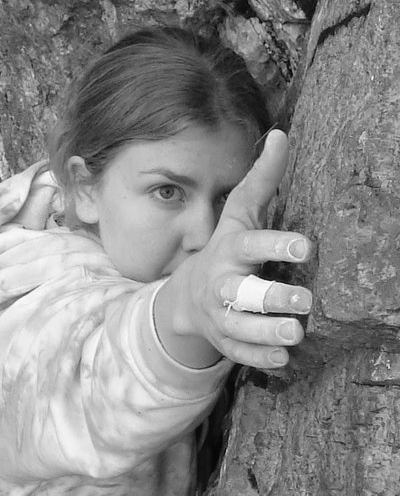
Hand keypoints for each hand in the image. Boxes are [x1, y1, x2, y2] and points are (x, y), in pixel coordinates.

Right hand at [156, 130, 311, 368]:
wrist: (189, 297)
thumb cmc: (224, 249)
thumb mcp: (238, 214)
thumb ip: (261, 180)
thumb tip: (281, 134)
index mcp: (229, 250)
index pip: (250, 245)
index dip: (276, 244)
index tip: (306, 246)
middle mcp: (222, 284)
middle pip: (241, 291)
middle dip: (270, 297)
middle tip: (304, 301)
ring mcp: (220, 315)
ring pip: (240, 326)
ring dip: (266, 332)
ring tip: (296, 334)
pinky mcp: (224, 340)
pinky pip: (238, 352)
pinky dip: (258, 358)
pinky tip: (283, 360)